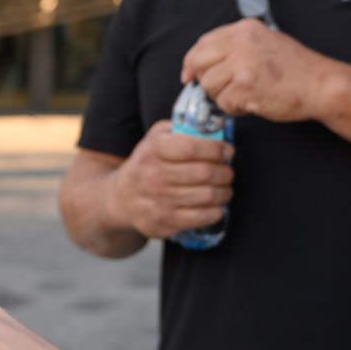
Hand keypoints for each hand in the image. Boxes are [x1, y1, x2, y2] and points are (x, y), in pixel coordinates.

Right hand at [107, 120, 232, 239]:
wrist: (122, 198)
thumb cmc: (148, 163)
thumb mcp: (156, 137)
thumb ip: (182, 128)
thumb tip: (216, 127)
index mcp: (154, 149)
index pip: (192, 147)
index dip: (216, 149)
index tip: (227, 151)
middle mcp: (153, 175)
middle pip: (204, 173)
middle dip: (225, 172)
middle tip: (228, 172)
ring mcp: (158, 200)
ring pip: (207, 196)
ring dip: (224, 191)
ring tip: (225, 188)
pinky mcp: (164, 222)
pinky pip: (201, 217)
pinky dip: (216, 211)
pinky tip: (217, 206)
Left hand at [182, 19, 336, 121]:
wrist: (321, 85)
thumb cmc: (298, 69)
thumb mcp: (267, 41)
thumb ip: (238, 46)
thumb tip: (208, 60)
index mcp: (245, 29)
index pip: (203, 42)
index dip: (193, 61)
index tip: (190, 74)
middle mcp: (240, 43)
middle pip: (199, 62)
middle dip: (203, 79)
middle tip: (216, 89)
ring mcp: (242, 65)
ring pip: (209, 85)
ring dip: (222, 96)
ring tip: (244, 95)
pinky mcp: (245, 87)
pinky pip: (223, 103)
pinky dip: (234, 108)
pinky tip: (252, 103)